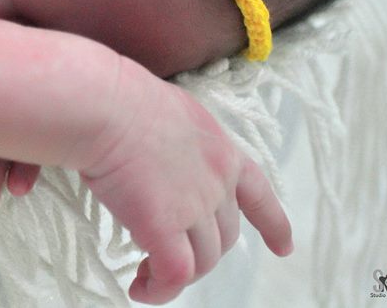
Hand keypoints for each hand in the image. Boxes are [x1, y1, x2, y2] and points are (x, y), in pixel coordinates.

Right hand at [77, 80, 292, 304]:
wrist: (103, 104)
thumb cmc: (116, 98)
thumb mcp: (163, 112)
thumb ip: (167, 142)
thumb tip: (142, 161)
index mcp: (219, 149)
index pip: (258, 193)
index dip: (272, 224)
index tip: (283, 247)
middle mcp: (216, 181)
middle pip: (224, 236)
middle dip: (202, 251)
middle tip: (167, 254)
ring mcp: (194, 205)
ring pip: (201, 261)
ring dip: (177, 273)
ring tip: (147, 276)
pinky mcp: (163, 225)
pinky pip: (173, 274)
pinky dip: (159, 290)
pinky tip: (140, 289)